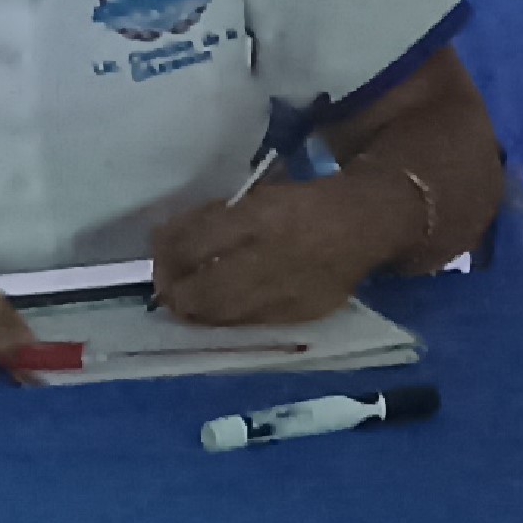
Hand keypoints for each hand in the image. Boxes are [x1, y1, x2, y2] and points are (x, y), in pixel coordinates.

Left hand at [151, 173, 413, 325]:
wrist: (365, 226)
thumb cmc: (303, 205)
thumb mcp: (257, 198)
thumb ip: (212, 218)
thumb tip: (165, 240)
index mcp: (260, 218)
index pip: (196, 243)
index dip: (168, 252)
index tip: (158, 251)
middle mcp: (270, 258)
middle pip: (202, 290)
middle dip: (175, 292)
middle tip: (165, 287)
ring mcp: (284, 293)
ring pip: (221, 315)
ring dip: (194, 311)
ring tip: (184, 302)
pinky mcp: (296, 315)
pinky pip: (247, 324)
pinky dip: (224, 319)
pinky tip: (217, 312)